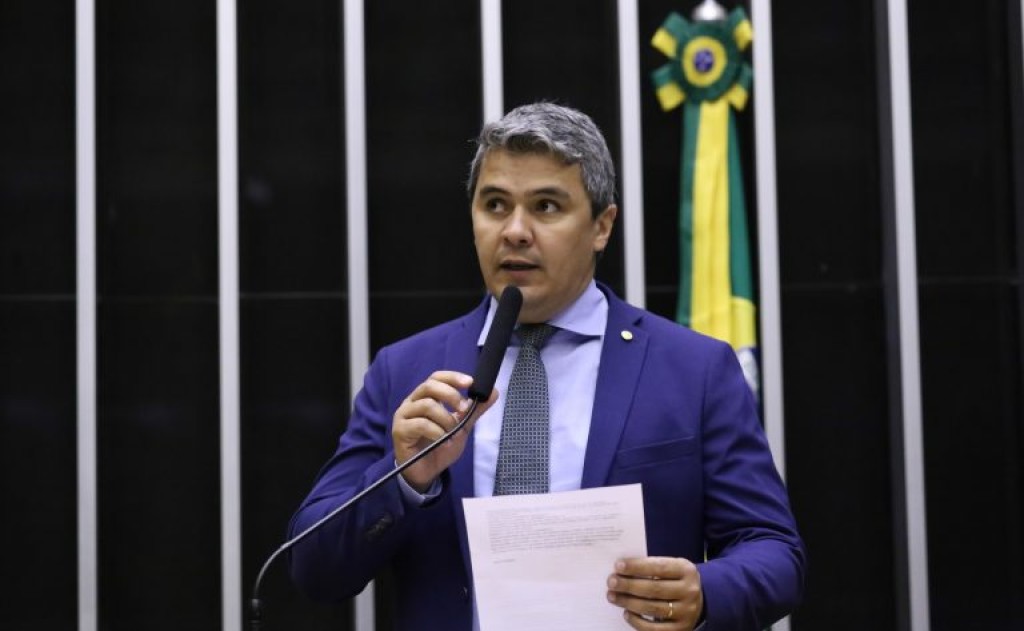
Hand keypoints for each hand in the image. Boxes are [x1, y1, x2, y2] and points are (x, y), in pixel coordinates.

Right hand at [392, 370, 497, 491]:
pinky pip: (420, 424)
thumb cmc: (440, 446)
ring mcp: (403, 415)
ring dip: (445, 419)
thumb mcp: (462, 427)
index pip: (436, 378)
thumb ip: (474, 410)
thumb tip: (493, 392)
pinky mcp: (400, 430)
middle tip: (463, 409)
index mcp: (425, 397)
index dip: (452, 377)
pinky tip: (442, 441)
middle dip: (450, 394)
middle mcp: (412, 402)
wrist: (427, 472)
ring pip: (427, 405)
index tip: (470, 382)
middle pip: (429, 386)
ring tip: (452, 433)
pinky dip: (436, 432)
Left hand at [606, 557, 703, 629]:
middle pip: (654, 589)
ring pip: (653, 608)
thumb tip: (622, 571)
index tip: (618, 565)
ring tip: (613, 597)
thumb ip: (652, 567)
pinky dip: (637, 622)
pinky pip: (655, 629)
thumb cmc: (676, 580)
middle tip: (611, 582)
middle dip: (629, 585)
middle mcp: (689, 591)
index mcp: (687, 571)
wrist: (698, 601)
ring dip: (629, 602)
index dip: (637, 566)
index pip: (659, 567)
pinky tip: (626, 613)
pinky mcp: (681, 629)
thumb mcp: (672, 568)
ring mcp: (687, 612)